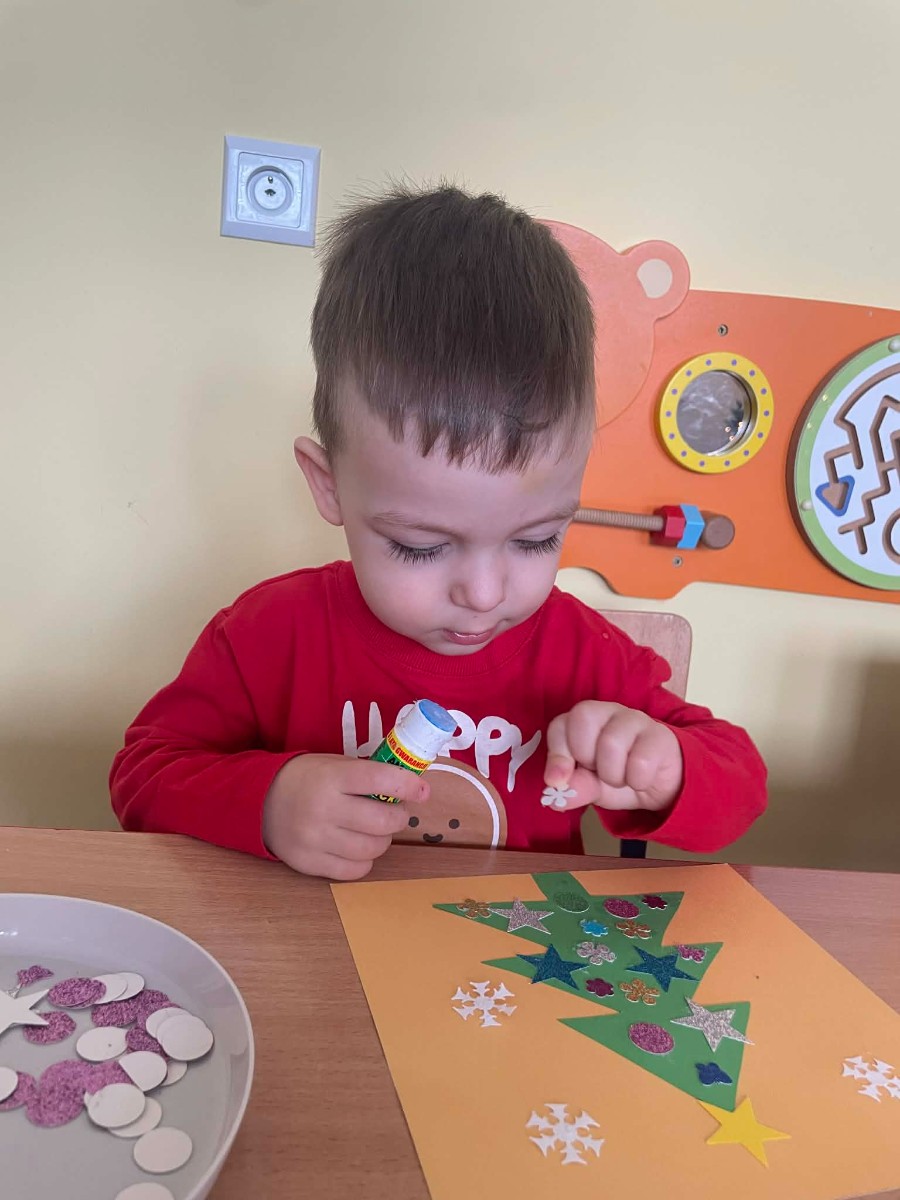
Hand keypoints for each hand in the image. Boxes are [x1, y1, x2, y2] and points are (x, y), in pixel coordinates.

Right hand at [262, 754, 427, 879]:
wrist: (258, 801)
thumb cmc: (306, 779)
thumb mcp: (333, 764)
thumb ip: (367, 775)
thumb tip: (410, 787)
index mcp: (331, 777)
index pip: (380, 780)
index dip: (407, 785)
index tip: (422, 790)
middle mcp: (323, 808)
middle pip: (382, 821)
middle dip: (398, 817)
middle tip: (396, 811)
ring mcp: (314, 839)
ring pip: (372, 849)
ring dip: (383, 840)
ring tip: (375, 830)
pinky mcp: (309, 863)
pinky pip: (354, 870)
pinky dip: (365, 860)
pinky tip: (358, 847)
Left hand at [543, 701, 682, 812]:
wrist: (659, 785)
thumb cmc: (619, 776)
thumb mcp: (591, 787)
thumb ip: (574, 788)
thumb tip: (555, 797)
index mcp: (583, 721)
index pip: (560, 724)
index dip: (556, 754)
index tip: (557, 781)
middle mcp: (607, 711)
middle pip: (582, 718)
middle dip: (586, 757)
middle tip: (598, 772)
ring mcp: (635, 719)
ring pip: (610, 742)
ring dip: (612, 775)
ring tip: (621, 779)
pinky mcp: (660, 735)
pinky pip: (641, 761)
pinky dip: (637, 781)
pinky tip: (641, 780)